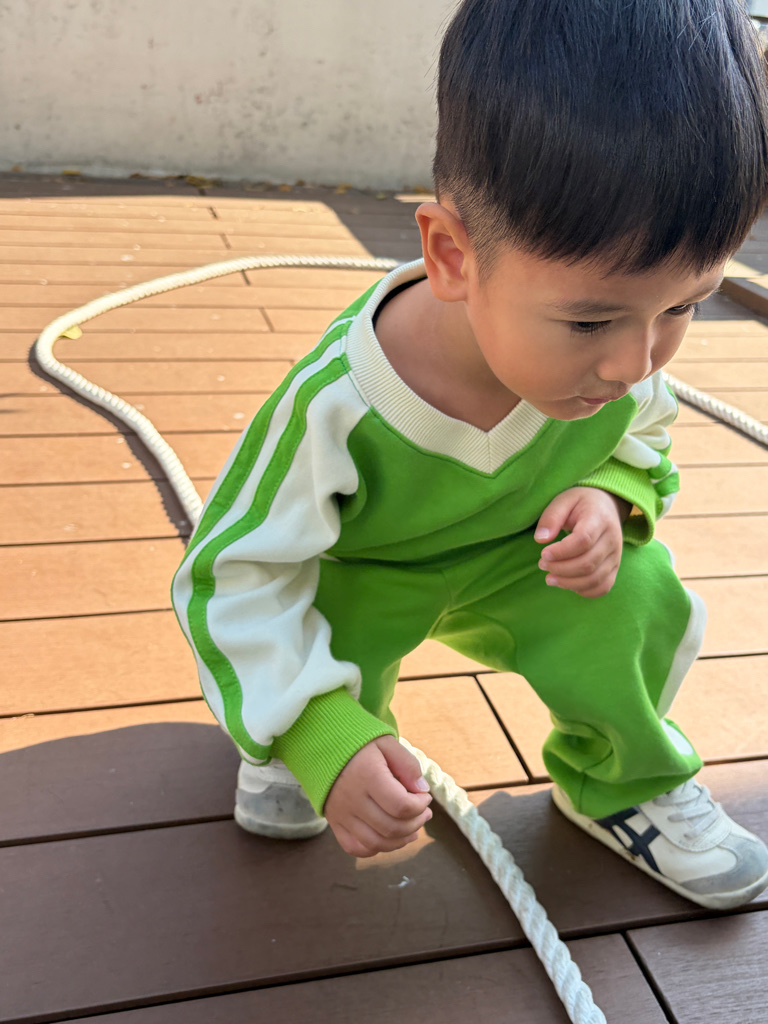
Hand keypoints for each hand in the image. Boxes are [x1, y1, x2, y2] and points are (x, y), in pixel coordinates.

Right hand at [324, 735, 432, 857]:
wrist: (322, 747)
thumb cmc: (358, 744)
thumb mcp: (386, 743)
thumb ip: (408, 765)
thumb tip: (422, 790)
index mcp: (368, 776)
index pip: (401, 806)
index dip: (420, 805)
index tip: (424, 795)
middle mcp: (353, 799)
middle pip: (391, 827)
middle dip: (416, 823)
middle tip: (424, 812)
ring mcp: (341, 814)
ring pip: (376, 843)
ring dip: (401, 840)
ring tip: (413, 828)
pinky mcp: (334, 823)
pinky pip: (355, 848)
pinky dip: (376, 848)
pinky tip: (389, 837)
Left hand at [534, 487, 629, 597]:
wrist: (606, 505)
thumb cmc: (581, 503)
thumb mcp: (563, 501)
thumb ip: (551, 517)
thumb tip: (540, 540)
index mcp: (599, 519)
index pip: (583, 541)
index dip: (561, 552)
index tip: (543, 553)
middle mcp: (612, 539)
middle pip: (588, 563)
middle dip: (561, 569)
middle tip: (542, 565)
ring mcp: (616, 555)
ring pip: (595, 579)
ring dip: (569, 583)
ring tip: (549, 578)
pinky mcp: (615, 567)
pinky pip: (603, 587)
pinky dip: (584, 591)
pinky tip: (567, 584)